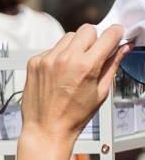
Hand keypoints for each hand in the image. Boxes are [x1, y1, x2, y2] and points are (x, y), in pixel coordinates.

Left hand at [22, 24, 128, 143]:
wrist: (46, 129)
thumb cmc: (73, 116)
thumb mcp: (101, 91)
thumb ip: (113, 65)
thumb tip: (124, 47)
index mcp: (86, 66)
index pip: (109, 34)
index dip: (115, 34)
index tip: (115, 37)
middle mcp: (65, 59)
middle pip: (87, 30)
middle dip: (94, 39)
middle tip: (93, 55)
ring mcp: (47, 59)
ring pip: (68, 37)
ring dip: (75, 46)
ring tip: (74, 66)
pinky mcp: (34, 62)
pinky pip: (51, 49)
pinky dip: (58, 56)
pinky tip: (59, 73)